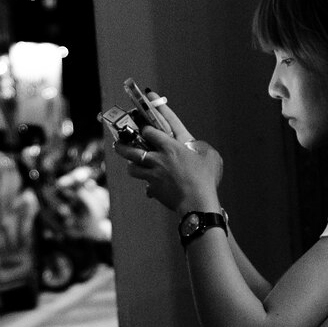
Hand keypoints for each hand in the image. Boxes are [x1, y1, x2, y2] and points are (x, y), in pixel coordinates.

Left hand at [113, 98, 222, 212]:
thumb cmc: (205, 178)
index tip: (142, 124)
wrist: (197, 202)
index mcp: (171, 147)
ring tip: (132, 165)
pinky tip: (150, 187)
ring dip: (131, 166)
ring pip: (132, 168)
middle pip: (131, 149)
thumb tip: (194, 146)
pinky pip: (146, 186)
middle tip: (118, 143)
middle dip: (122, 145)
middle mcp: (158, 159)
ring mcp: (153, 175)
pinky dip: (148, 186)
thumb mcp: (210, 156)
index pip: (150, 131)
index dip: (144, 126)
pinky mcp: (153, 189)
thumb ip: (200, 147)